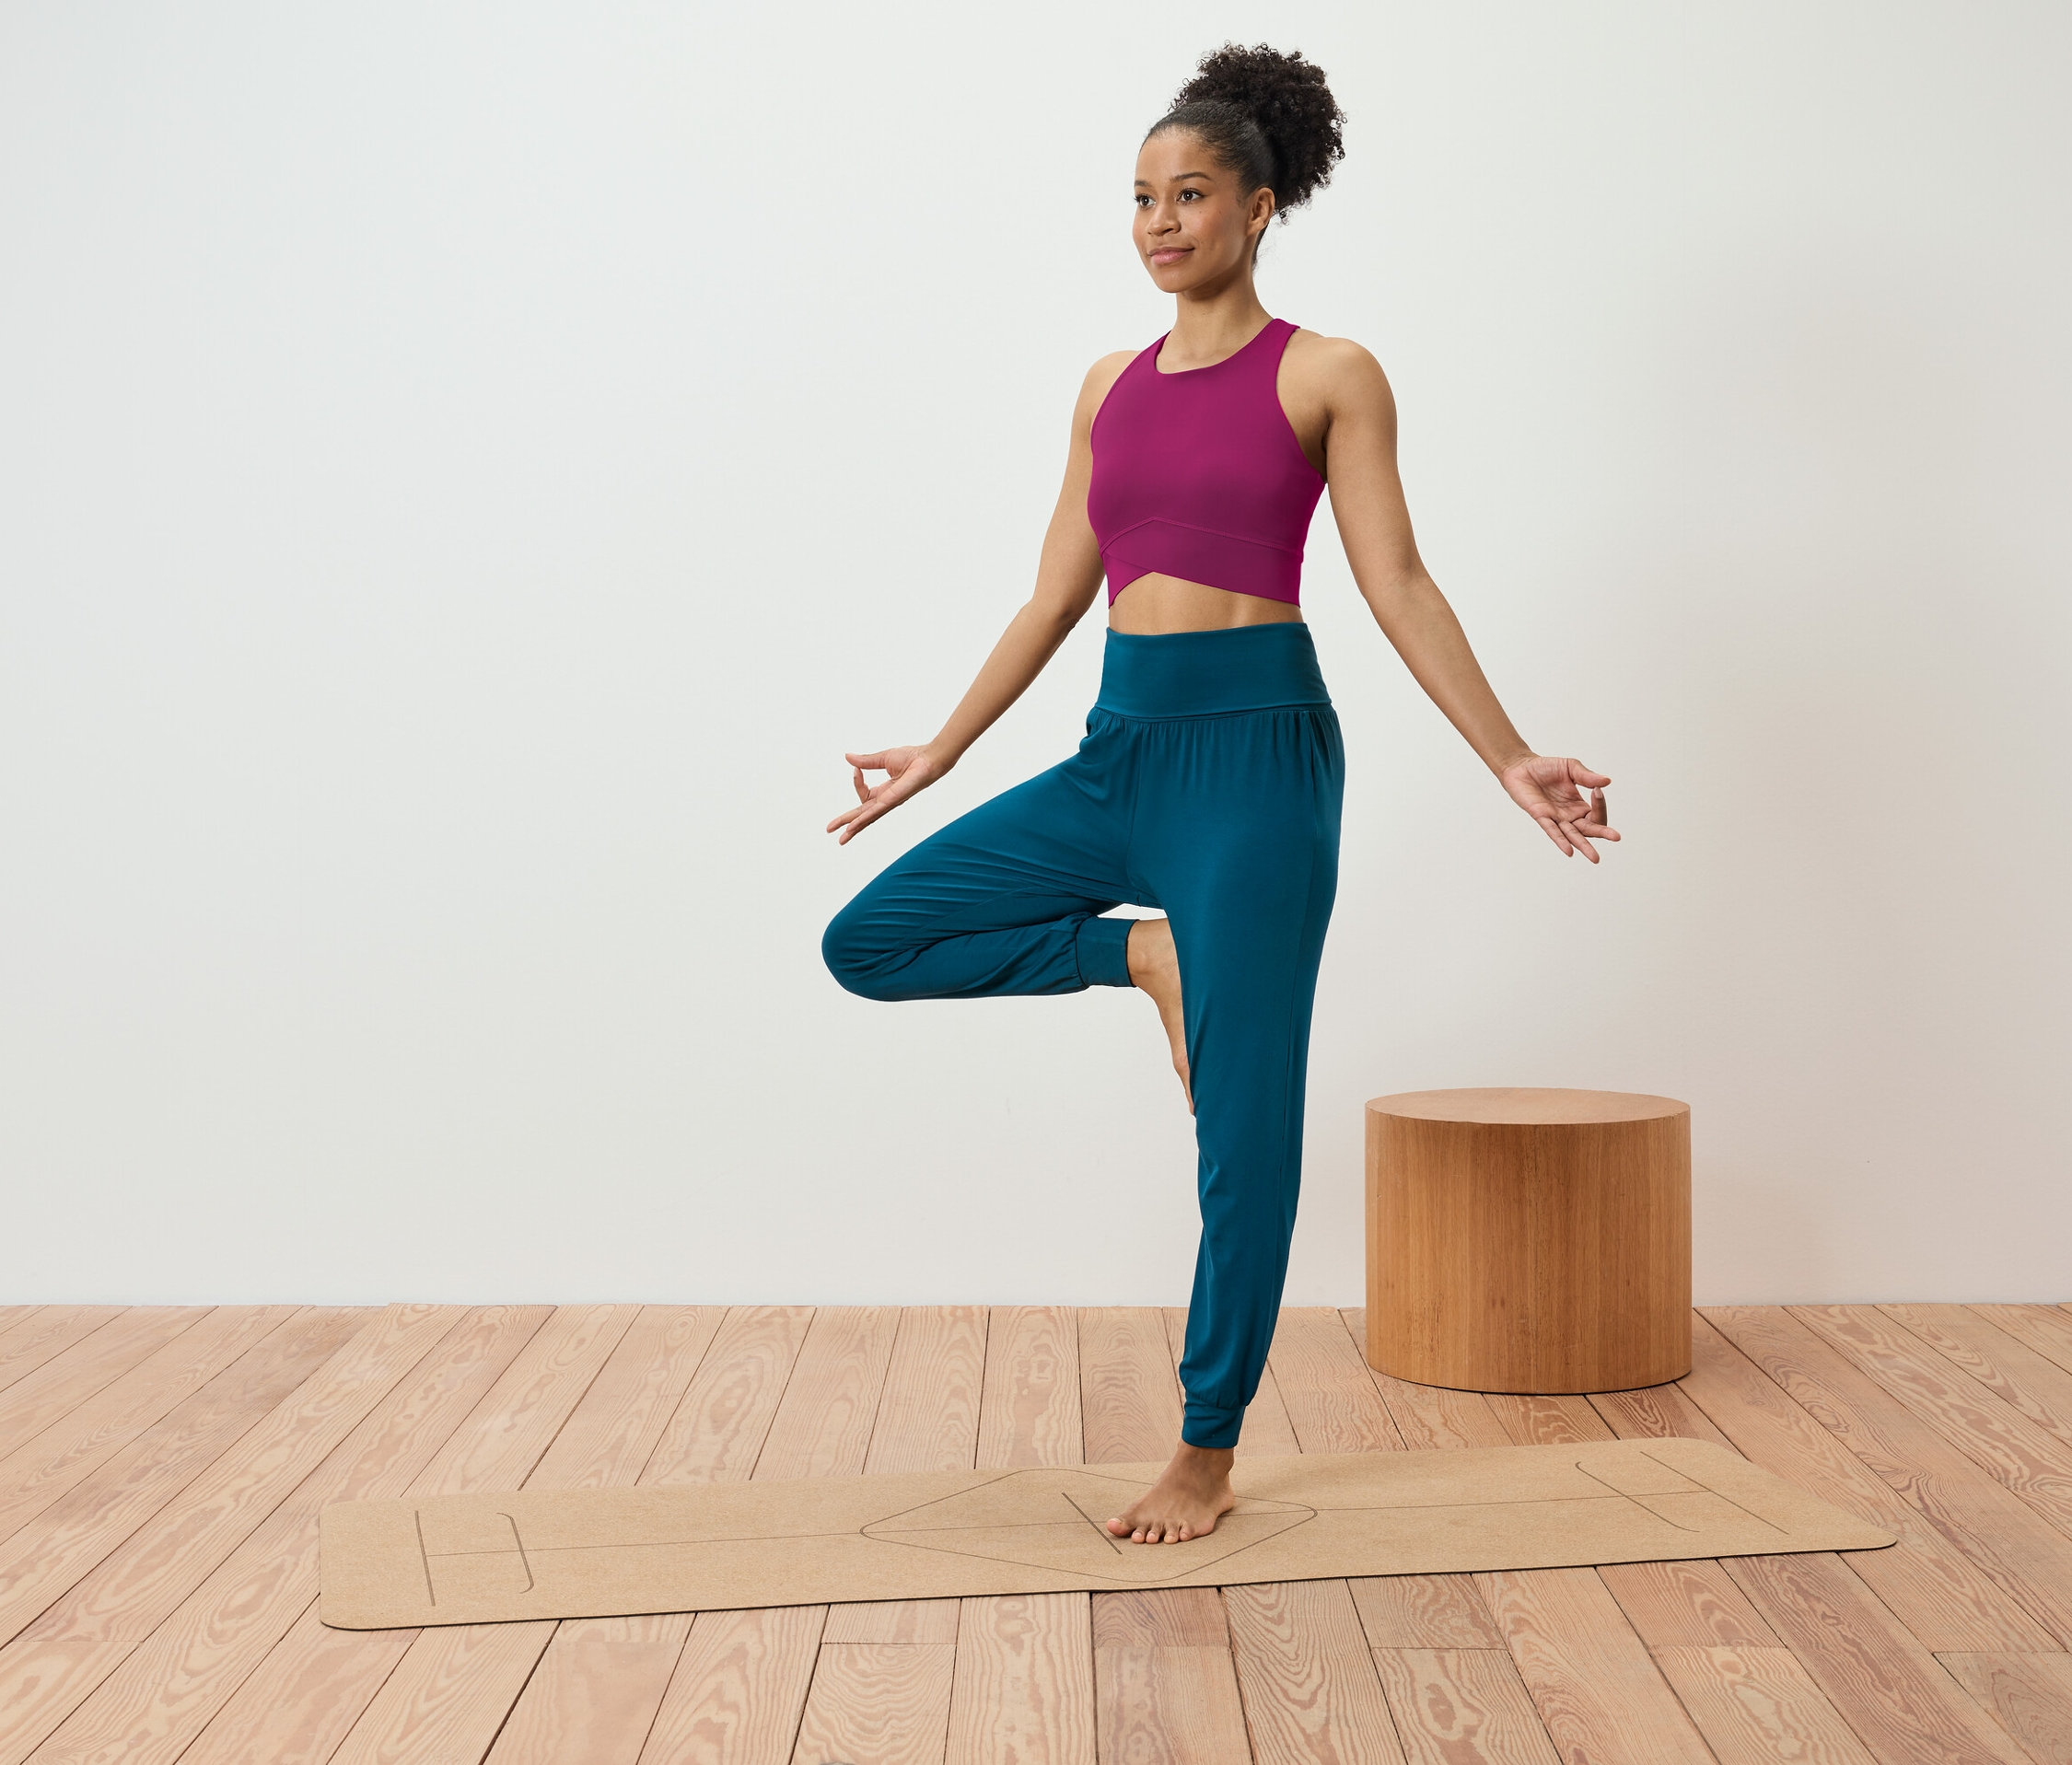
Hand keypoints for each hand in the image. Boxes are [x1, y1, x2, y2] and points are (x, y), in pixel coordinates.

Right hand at [826, 746, 946, 844]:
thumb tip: (848, 758)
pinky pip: (875, 812)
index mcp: (884, 792)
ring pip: (867, 818)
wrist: (928, 758)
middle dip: (846, 822)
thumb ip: (865, 761)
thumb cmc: (912, 758)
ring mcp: (889, 803)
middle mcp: (886, 801)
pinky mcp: (893, 800)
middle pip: (862, 814)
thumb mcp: (883, 759)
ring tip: (841, 838)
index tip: (856, 769)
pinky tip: (853, 827)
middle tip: (830, 830)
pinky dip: (863, 820)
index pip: (863, 794)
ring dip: (853, 828)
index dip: (856, 782)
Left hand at [1498, 754, 1619, 861]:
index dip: (1600, 805)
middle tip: (1617, 837)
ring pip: (1572, 836)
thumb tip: (1607, 781)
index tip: (1597, 791)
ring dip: (1584, 846)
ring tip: (1595, 858)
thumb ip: (1587, 776)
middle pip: (1589, 829)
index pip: (1596, 813)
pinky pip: (1552, 831)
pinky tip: (1569, 851)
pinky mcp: (1541, 816)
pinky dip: (1561, 841)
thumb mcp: (1571, 768)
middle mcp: (1569, 815)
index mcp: (1578, 805)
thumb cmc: (1546, 768)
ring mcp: (1555, 818)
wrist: (1521, 767)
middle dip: (1603, 833)